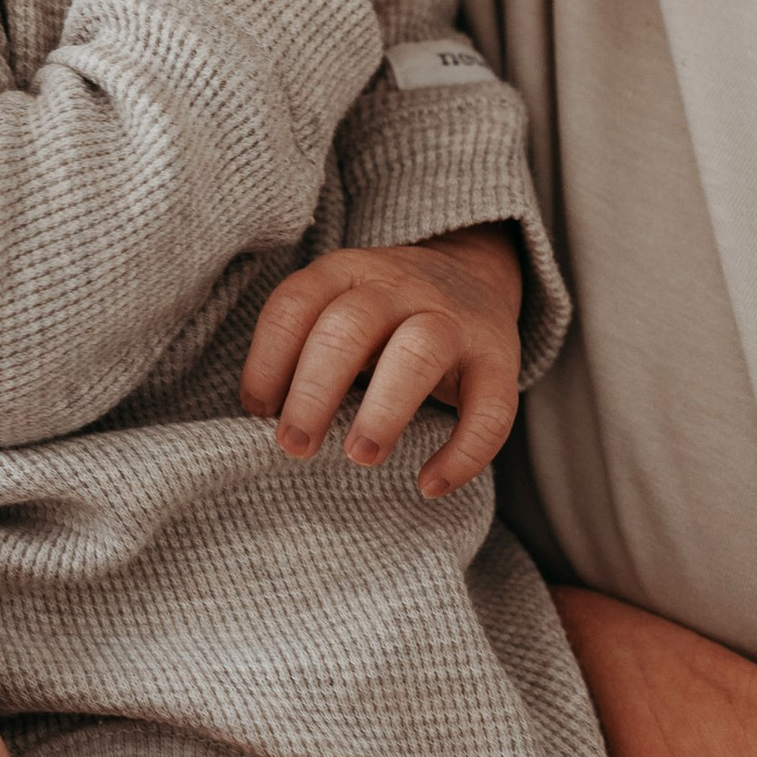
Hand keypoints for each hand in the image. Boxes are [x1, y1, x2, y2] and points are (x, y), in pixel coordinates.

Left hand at [241, 222, 524, 496]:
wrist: (472, 274)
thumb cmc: (383, 316)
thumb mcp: (338, 307)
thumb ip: (304, 346)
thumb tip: (262, 416)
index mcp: (348, 272)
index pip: (297, 302)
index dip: (269, 358)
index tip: (259, 411)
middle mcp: (400, 287)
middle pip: (350, 325)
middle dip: (315, 389)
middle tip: (294, 447)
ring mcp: (453, 320)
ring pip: (419, 351)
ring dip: (384, 408)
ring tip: (360, 457)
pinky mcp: (498, 358)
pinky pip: (491, 405)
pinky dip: (464, 450)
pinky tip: (430, 484)